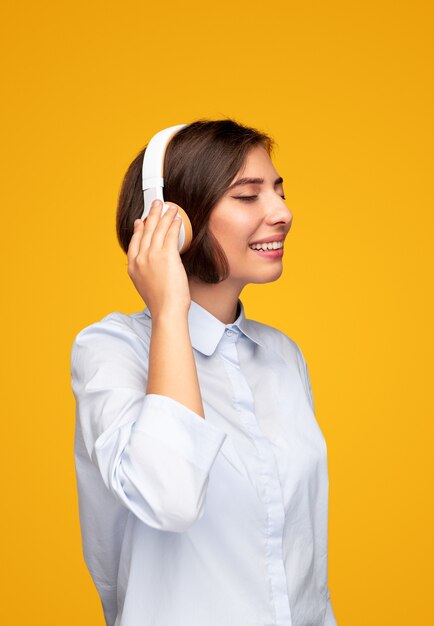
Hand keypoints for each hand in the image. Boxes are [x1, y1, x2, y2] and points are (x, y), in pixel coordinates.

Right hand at [127, 199, 190, 317]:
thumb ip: (146, 272)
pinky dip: (174, 224)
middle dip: (151, 215)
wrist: (166, 310)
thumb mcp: (146, 286)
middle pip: (146, 231)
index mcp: (133, 267)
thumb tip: (154, 265)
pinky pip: (170, 234)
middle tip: (156, 204)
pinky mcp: (166, 255)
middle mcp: (140, 259)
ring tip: (170, 207)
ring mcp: (152, 256)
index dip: (139, 229)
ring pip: (158, 229)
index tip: (141, 221)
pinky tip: (177, 219)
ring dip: (164, 215)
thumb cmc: (162, 303)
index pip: (134, 242)